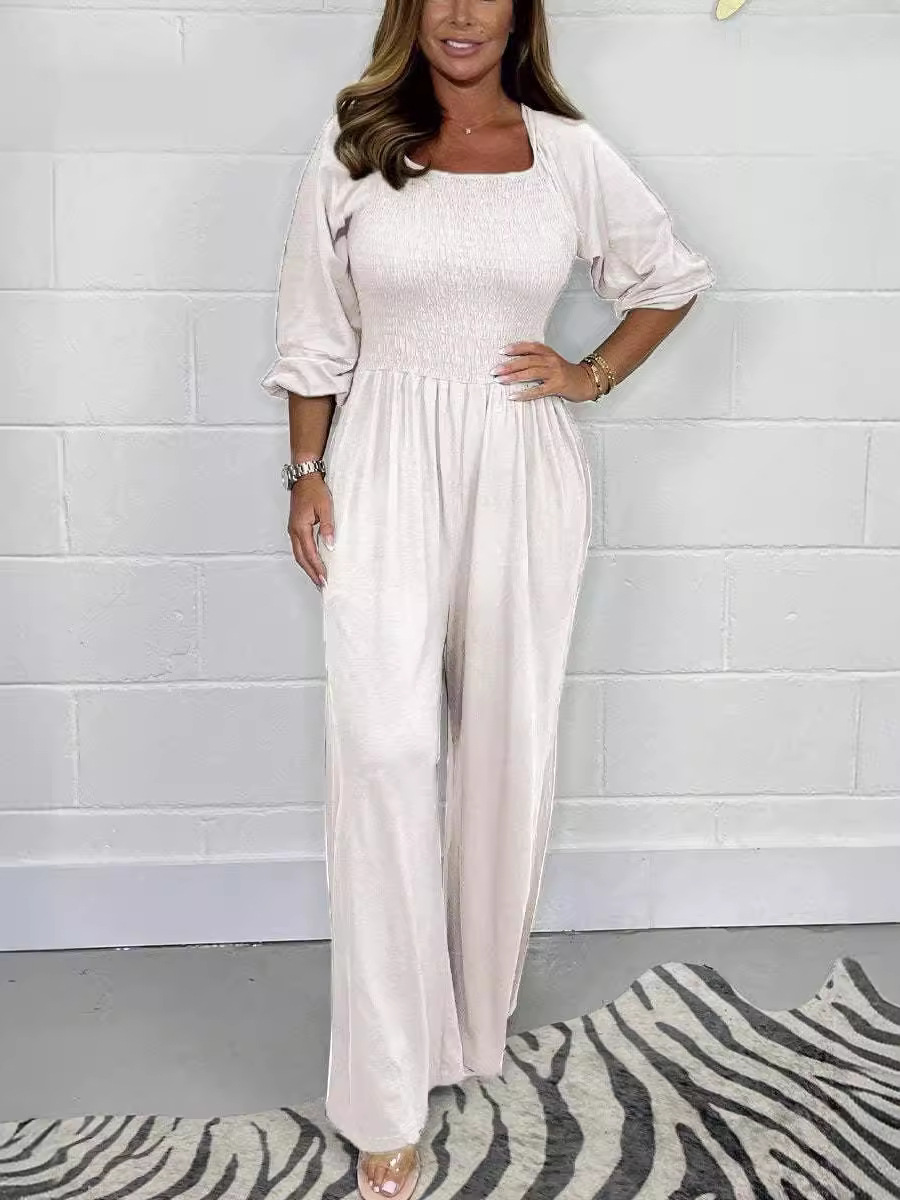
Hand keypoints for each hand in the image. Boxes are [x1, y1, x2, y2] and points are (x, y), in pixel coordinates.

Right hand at [287, 472, 333, 589]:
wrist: (304, 478)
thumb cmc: (315, 490)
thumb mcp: (326, 507)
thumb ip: (328, 527)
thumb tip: (330, 545)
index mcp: (300, 528)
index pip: (310, 554)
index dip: (317, 568)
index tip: (324, 579)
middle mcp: (294, 531)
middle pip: (301, 558)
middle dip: (311, 572)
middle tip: (321, 585)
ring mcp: (293, 530)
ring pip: (298, 554)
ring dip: (307, 567)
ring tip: (317, 577)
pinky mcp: (295, 527)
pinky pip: (299, 548)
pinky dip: (305, 558)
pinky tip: (312, 562)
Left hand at [491, 341, 598, 403]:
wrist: (586, 381)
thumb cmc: (565, 373)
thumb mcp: (552, 362)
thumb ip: (537, 360)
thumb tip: (513, 365)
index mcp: (549, 353)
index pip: (530, 347)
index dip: (516, 348)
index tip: (501, 351)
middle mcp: (551, 361)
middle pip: (527, 360)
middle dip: (509, 365)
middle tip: (495, 370)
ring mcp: (555, 373)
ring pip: (531, 373)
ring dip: (514, 377)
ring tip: (500, 380)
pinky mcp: (557, 387)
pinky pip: (538, 390)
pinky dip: (524, 393)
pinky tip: (513, 396)